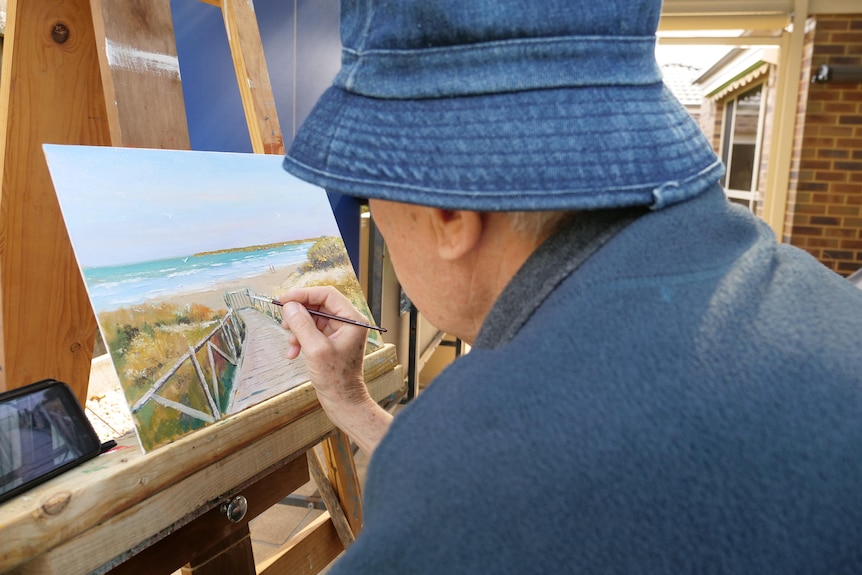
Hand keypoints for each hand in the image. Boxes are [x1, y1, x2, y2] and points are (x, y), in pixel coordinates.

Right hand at [278, 287, 391, 454]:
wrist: (343, 402)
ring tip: (290, 343)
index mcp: (353, 320)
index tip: (284, 299)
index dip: (304, 294)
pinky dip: (300, 339)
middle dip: (299, 313)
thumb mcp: (315, 349)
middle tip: (284, 321)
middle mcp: (348, 323)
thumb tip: (289, 305)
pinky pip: (312, 331)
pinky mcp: (331, 342)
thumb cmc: (335, 379)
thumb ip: (302, 324)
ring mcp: (340, 332)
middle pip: (319, 305)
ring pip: (313, 318)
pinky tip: (293, 353)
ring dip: (298, 329)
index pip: (327, 294)